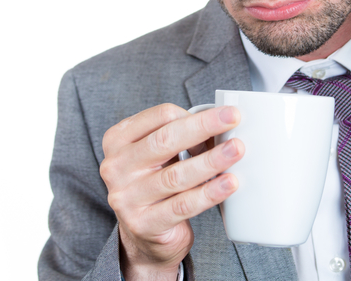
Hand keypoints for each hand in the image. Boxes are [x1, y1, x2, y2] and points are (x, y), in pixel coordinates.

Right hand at [100, 104, 243, 280]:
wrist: (144, 236)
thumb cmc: (156, 185)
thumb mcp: (157, 156)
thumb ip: (178, 138)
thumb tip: (222, 125)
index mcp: (117, 140)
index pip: (159, 116)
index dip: (193, 115)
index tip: (224, 114)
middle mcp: (115, 166)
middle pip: (164, 140)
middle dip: (204, 127)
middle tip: (233, 118)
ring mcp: (126, 197)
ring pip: (175, 175)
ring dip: (210, 160)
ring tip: (236, 151)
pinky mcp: (143, 223)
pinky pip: (182, 205)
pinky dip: (209, 193)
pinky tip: (229, 183)